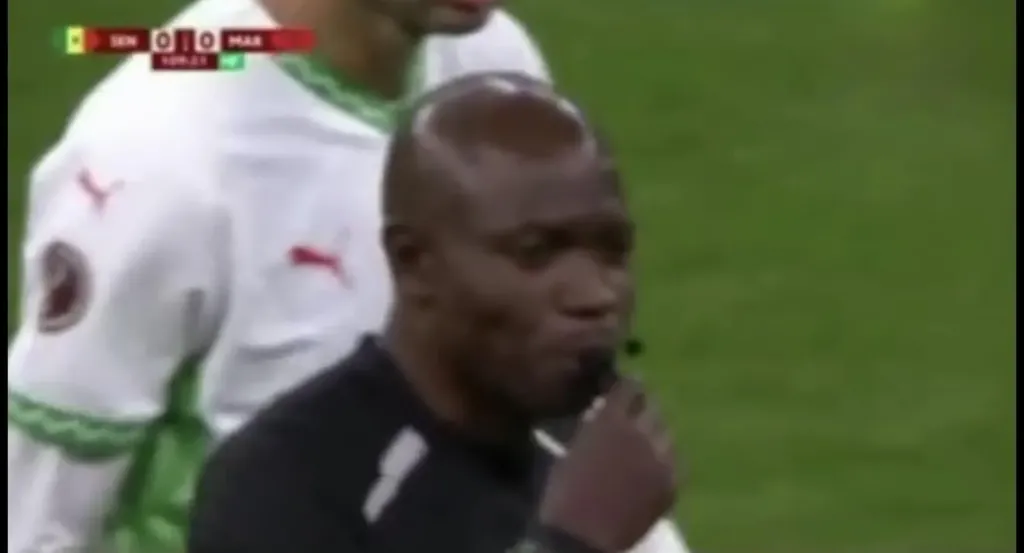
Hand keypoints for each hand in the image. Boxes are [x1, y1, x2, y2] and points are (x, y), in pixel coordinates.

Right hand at [538, 378, 677, 552]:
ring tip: (646, 443)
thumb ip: (596, 426)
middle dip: (644, 407)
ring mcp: (661, 458)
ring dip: (656, 433)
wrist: (583, 537)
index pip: (631, 386)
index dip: (629, 386)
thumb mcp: (575, 448)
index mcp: (612, 420)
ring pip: (666, 433)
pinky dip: (665, 460)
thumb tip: (605, 411)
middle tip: (637, 414)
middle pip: (653, 406)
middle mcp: (641, 432)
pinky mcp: (672, 483)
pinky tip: (654, 468)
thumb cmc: (566, 493)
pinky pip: (675, 462)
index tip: (626, 388)